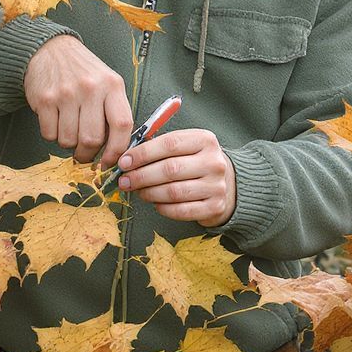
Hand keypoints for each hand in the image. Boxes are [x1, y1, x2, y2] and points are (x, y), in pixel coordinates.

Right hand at [24, 35, 133, 165]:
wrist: (50, 49)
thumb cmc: (83, 71)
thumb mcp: (107, 83)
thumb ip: (113, 112)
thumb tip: (116, 151)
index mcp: (112, 85)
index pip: (122, 125)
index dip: (117, 150)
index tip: (110, 162)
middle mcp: (91, 88)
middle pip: (92, 139)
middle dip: (88, 154)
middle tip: (84, 153)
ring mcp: (66, 93)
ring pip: (69, 140)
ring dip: (68, 143)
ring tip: (69, 128)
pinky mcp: (45, 99)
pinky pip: (49, 134)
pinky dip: (52, 135)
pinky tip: (56, 120)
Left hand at [117, 129, 236, 226]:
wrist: (227, 182)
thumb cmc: (196, 161)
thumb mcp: (185, 146)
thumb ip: (159, 148)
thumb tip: (127, 159)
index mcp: (204, 140)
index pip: (169, 145)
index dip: (142, 154)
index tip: (124, 162)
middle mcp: (214, 162)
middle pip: (170, 169)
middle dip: (141, 176)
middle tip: (125, 181)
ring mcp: (216, 186)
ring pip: (174, 192)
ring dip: (149, 193)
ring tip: (138, 191)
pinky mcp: (215, 207)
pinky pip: (181, 210)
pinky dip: (163, 208)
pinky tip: (155, 203)